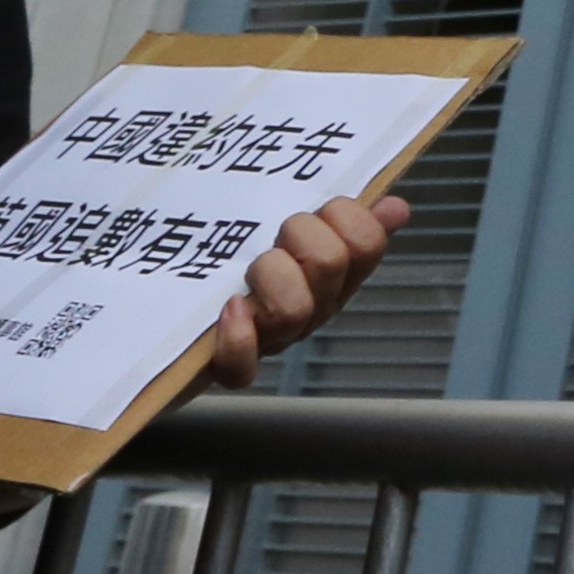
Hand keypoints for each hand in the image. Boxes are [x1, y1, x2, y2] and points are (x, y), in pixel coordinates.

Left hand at [201, 189, 409, 388]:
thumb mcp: (294, 230)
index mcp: (335, 274)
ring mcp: (273, 338)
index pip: (367, 242)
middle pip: (330, 264)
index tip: (321, 206)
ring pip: (294, 309)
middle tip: (277, 234)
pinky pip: (243, 365)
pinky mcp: (230, 367)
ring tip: (247, 269)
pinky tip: (228, 309)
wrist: (177, 313)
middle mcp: (312, 308)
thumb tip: (396, 208)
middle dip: (300, 234)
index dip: (347, 216)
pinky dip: (238, 337)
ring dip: (267, 276)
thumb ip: (346, 220)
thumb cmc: (241, 256)